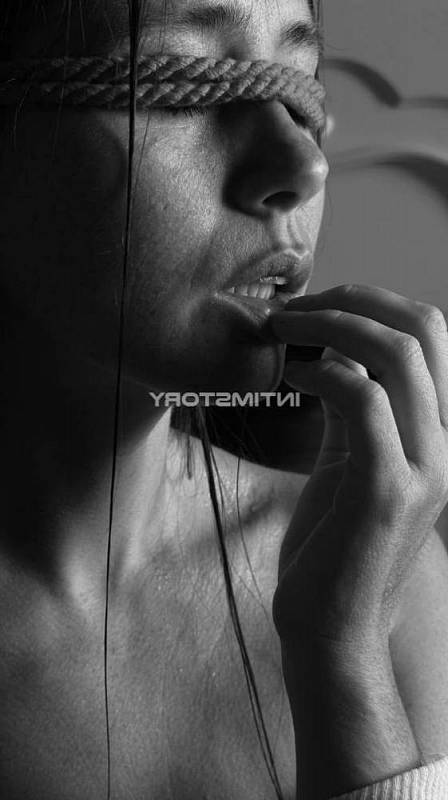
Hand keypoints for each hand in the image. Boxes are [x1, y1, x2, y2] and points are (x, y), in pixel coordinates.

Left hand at [270, 284, 447, 649]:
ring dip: (331, 326)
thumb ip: (353, 407)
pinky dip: (323, 375)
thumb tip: (332, 349)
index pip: (431, 333)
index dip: (372, 302)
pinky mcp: (388, 491)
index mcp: (435, 430)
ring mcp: (424, 467)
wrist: (333, 625)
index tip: (313, 306)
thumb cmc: (334, 540)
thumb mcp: (349, 458)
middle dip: (354, 299)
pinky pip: (365, 401)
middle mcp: (444, 442)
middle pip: (424, 327)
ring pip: (399, 355)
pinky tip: (289, 379)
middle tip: (294, 307)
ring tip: (281, 331)